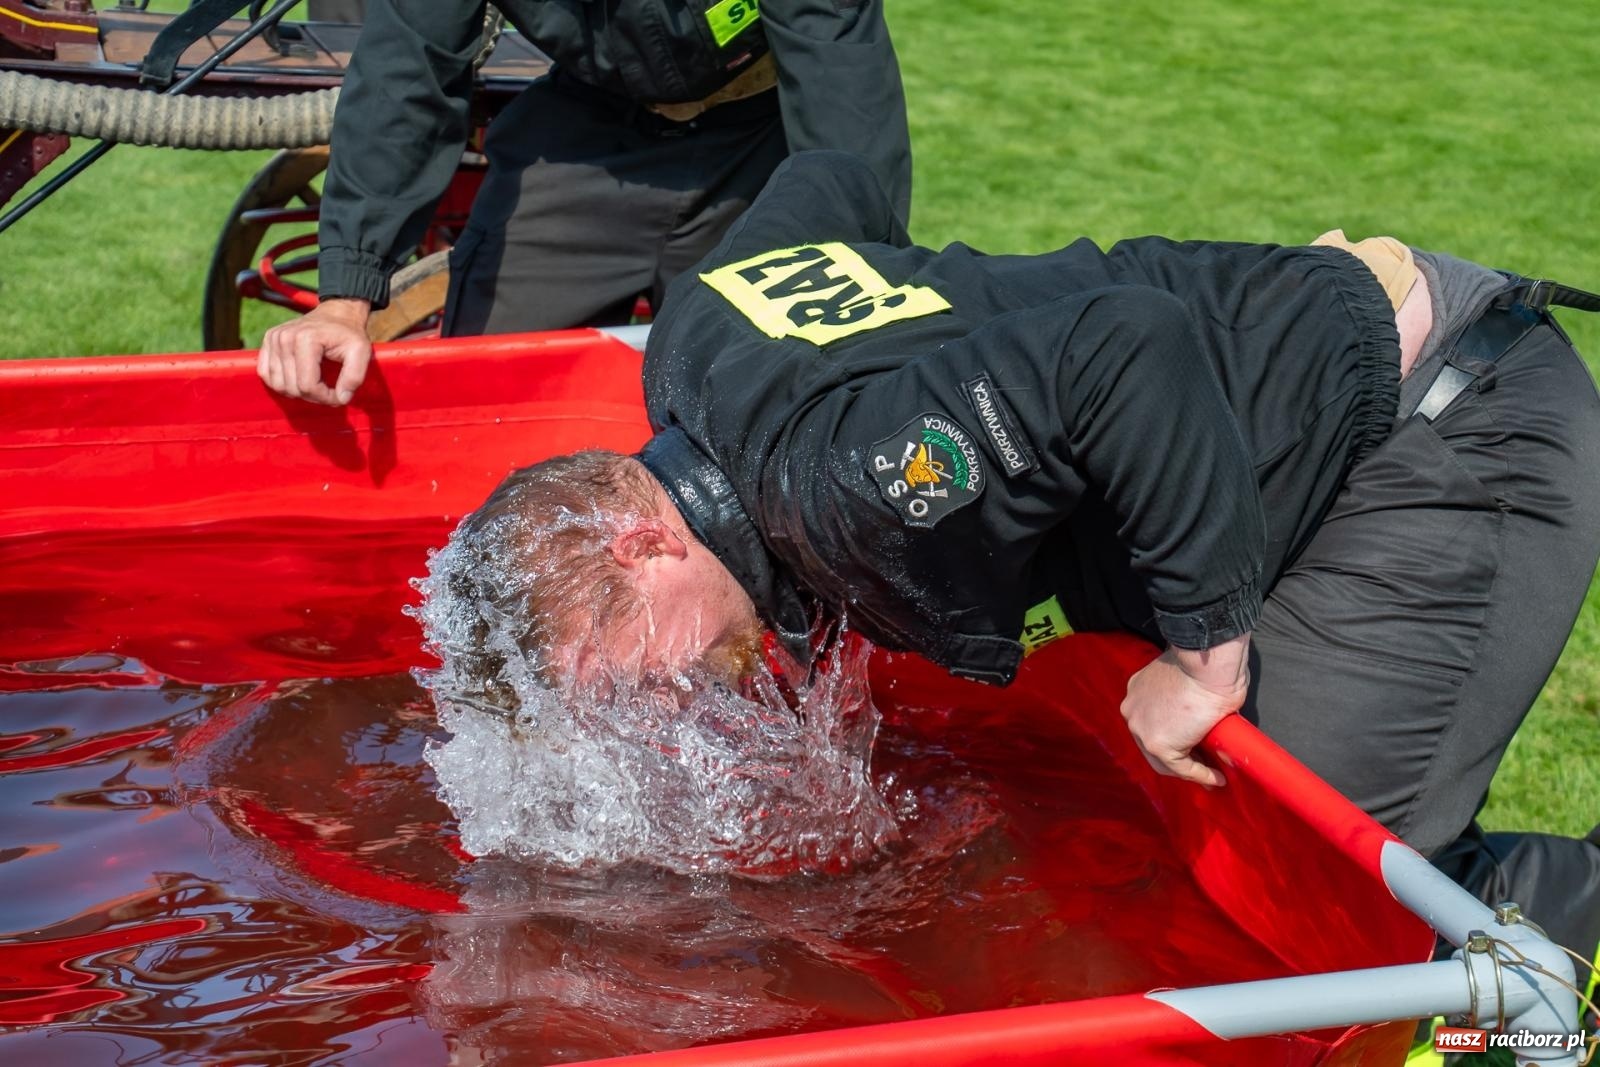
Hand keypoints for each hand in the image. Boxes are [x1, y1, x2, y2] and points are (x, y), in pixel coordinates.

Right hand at [258, 298, 372, 405]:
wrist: (336, 314)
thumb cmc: (349, 334)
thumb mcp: (362, 351)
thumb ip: (355, 376)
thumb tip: (342, 398)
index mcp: (306, 339)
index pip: (308, 385)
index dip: (325, 397)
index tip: (340, 395)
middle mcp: (284, 338)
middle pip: (292, 388)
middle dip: (314, 396)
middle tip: (330, 390)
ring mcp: (273, 339)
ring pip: (278, 385)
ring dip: (298, 392)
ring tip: (316, 384)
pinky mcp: (267, 342)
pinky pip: (266, 374)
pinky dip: (282, 383)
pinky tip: (299, 379)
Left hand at [1120, 633, 1250, 787]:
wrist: (1207, 661)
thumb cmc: (1206, 663)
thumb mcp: (1188, 677)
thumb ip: (1185, 695)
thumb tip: (1204, 712)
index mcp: (1139, 690)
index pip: (1153, 722)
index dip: (1174, 736)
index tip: (1194, 747)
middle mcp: (1132, 709)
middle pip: (1153, 743)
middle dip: (1178, 758)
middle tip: (1202, 766)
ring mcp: (1141, 728)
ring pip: (1164, 760)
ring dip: (1189, 770)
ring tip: (1212, 776)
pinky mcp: (1158, 744)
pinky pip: (1181, 767)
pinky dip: (1200, 775)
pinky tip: (1216, 778)